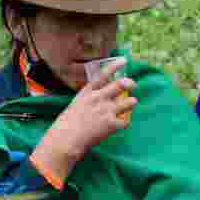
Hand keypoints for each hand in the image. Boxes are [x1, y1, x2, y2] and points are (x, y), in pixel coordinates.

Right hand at [31, 61, 136, 180]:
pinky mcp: (111, 123)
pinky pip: (125, 121)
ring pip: (128, 102)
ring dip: (131, 102)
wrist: (66, 139)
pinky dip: (124, 123)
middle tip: (133, 84)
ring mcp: (106, 110)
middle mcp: (98, 98)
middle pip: (119, 85)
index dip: (114, 66)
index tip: (123, 60)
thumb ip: (90, 100)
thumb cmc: (67, 124)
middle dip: (129, 83)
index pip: (102, 75)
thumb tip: (103, 99)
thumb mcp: (76, 105)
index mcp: (87, 93)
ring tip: (132, 102)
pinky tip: (121, 124)